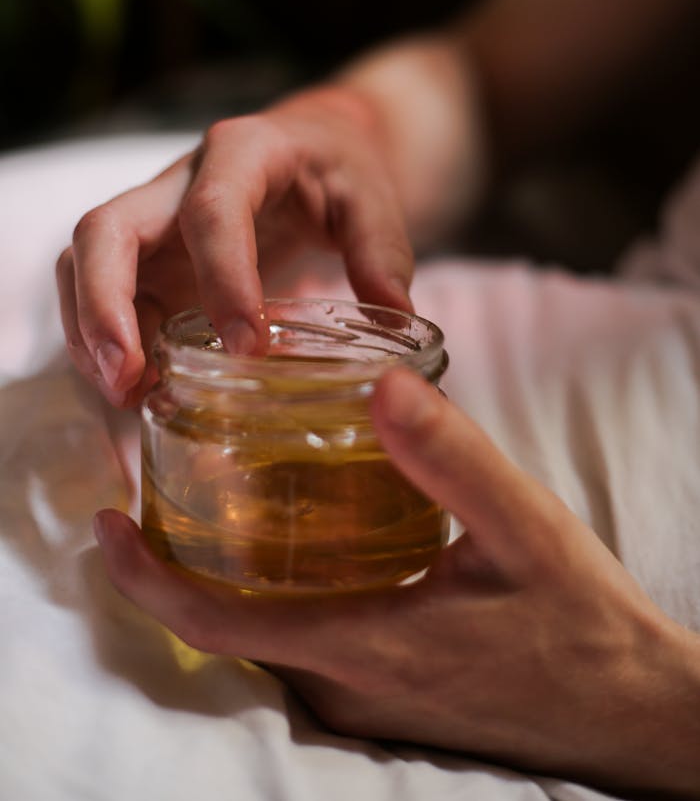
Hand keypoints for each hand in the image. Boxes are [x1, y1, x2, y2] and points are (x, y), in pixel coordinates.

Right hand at [56, 86, 413, 406]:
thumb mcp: (373, 197)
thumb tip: (396, 321)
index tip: (246, 347)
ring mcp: (154, 220)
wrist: (312, 145)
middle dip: (104, 306)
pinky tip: (136, 388)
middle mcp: (179, 180)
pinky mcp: (147, 257)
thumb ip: (382, 251)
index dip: (221, 278)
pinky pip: (104, 294)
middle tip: (130, 377)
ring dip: (93, 331)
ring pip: (86, 263)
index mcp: (243, 151)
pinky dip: (107, 341)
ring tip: (127, 394)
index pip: (212, 211)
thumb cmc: (339, 168)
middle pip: (106, 229)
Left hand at [94, 367, 699, 798]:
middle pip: (226, 634)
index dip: (147, 579)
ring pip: (264, 641)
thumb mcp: (523, 525)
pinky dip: (275, 597)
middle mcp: (350, 687)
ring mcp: (368, 703)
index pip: (215, 627)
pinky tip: (297, 544)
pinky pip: (304, 648)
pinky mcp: (390, 699)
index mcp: (364, 646)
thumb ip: (449, 456)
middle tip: (162, 486)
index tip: (106, 524)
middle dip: (177, 570)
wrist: (630, 705)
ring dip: (226, 580)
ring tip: (218, 500)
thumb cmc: (580, 621)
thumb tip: (381, 384)